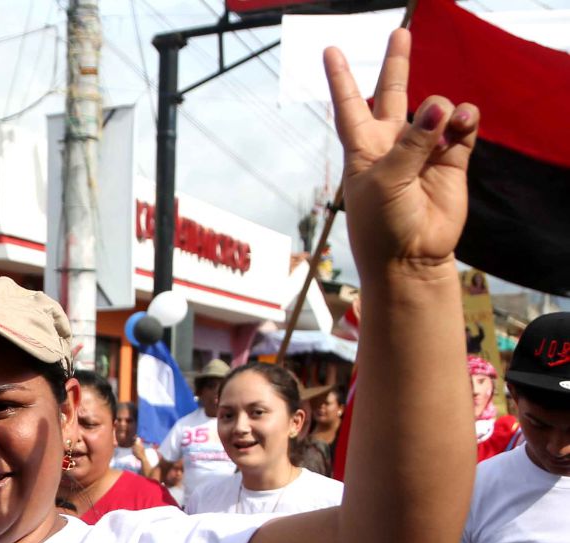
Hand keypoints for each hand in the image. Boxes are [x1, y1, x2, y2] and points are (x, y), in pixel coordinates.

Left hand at [325, 30, 478, 273]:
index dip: (340, 77)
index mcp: (363, 148)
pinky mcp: (452, 158)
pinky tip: (461, 122)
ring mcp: (424, 149)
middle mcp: (392, 143)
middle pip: (393, 93)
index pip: (348, 105)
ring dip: (442, 109)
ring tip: (444, 124)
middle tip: (400, 31)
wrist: (410, 259)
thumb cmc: (382, 226)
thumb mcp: (385, 182)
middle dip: (397, 64)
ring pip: (436, 108)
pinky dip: (464, 118)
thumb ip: (411, 143)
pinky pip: (462, 124)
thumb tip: (441, 107)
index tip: (330, 50)